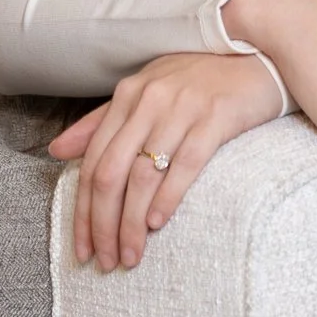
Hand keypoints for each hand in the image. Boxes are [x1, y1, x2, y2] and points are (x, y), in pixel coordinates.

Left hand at [48, 51, 283, 271]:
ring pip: (143, 176)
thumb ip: (102, 121)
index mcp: (128, 95)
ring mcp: (182, 107)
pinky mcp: (215, 117)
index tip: (83, 248)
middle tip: (106, 262)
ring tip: (132, 255)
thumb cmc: (200, 80)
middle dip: (103, 225)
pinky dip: (167, 198)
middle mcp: (149, 99)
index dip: (83, 211)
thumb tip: (56, 150)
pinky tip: (157, 223)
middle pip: (111, 173)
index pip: (93, 162)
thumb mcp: (147, 92)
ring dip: (132, 223)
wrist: (259, 54)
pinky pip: (184, 164)